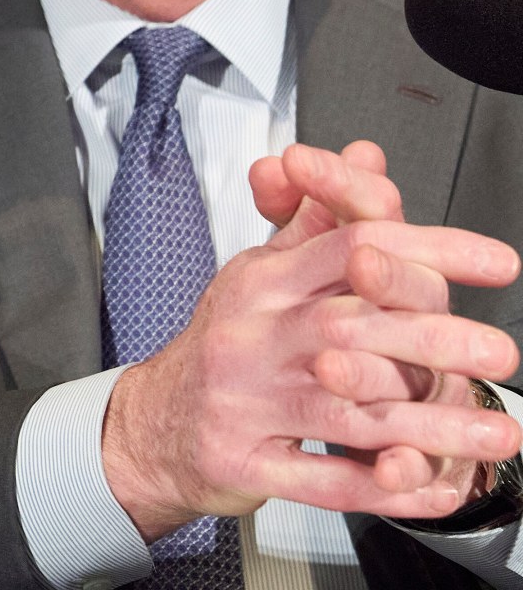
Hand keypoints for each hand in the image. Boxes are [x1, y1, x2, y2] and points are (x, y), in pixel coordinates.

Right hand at [251, 141, 511, 507]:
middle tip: (497, 353)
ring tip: (492, 432)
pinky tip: (426, 482)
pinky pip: (321, 480)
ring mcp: (243, 403)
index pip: (349, 245)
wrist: (154, 425)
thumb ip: (321, 222)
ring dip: (429, 426)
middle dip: (434, 341)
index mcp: (262, 283)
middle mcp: (251, 339)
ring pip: (345, 413)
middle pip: (349, 327)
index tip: (494, 262)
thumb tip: (364, 158)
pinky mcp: (242, 463)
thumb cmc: (224, 348)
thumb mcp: (261, 274)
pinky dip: (379, 485)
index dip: (428, 249)